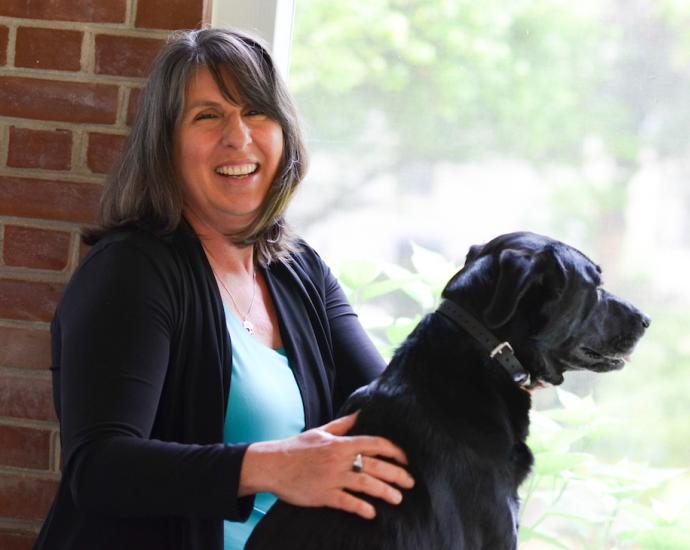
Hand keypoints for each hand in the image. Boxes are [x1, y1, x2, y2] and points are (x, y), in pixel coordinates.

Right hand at [239, 412, 414, 518]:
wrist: (271, 464)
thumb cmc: (296, 447)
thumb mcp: (320, 431)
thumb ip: (343, 424)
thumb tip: (361, 413)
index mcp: (340, 443)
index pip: (374, 443)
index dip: (393, 451)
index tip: (405, 459)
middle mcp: (339, 459)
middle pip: (375, 466)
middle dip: (397, 474)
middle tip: (411, 482)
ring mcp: (332, 478)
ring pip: (366, 485)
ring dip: (385, 492)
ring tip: (399, 498)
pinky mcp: (323, 495)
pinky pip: (347, 502)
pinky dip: (361, 508)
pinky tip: (372, 513)